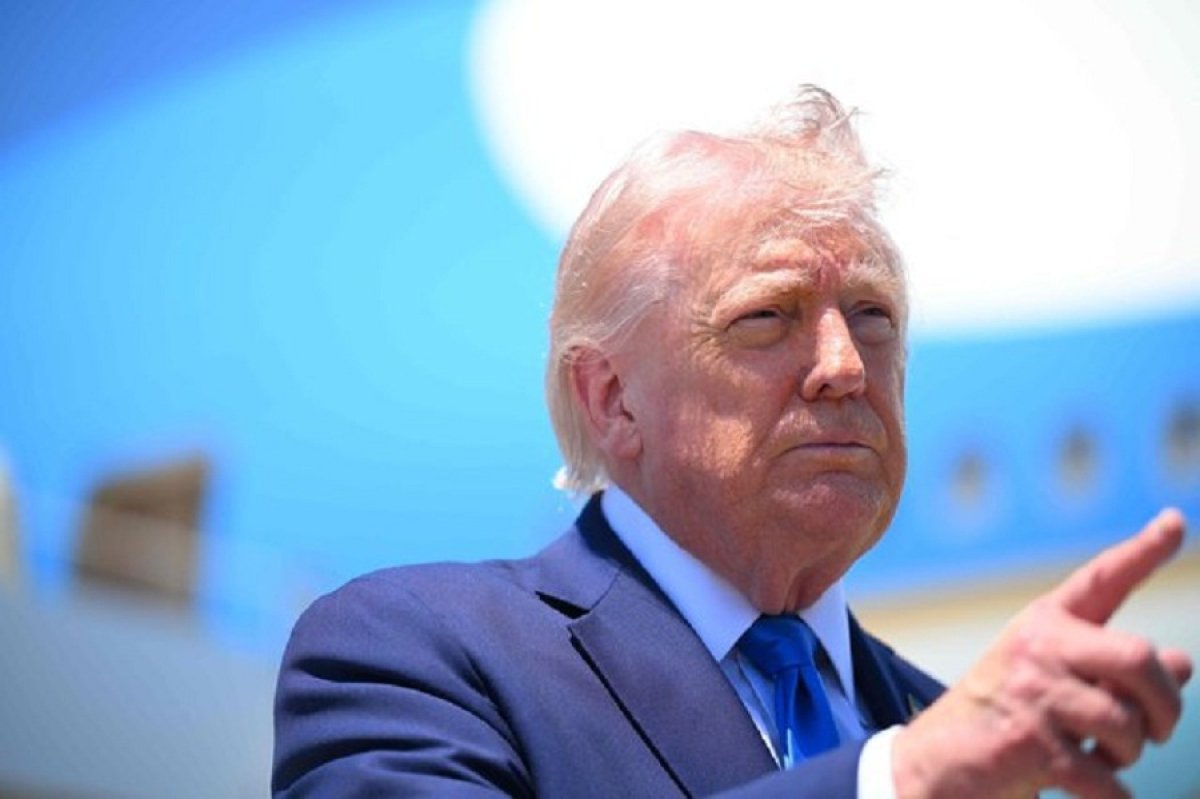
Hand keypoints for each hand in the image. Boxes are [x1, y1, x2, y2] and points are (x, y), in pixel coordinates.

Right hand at [891, 508, 1193, 798]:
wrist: (935, 763)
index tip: (1176, 521)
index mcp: (1044, 623)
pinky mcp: (1031, 743)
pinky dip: (1112, 794)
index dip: (1144, 551)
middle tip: (1158, 730)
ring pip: (1127, 723)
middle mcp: (1038, 646)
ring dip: (1129, 754)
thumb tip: (1184, 663)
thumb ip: (1116, 672)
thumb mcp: (1055, 682)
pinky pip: (1106, 777)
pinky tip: (1092, 787)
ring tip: (1105, 758)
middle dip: (1165, 705)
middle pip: (1138, 659)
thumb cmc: (1003, 719)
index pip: (1102, 580)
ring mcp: (1032, 692)